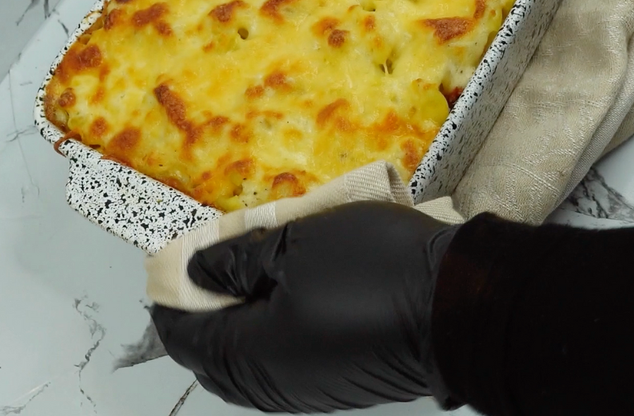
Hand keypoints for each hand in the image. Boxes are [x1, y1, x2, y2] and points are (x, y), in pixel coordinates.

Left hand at [152, 202, 457, 411]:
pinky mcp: (344, 380)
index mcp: (250, 357)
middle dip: (207, 309)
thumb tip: (196, 272)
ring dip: (247, 317)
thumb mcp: (295, 244)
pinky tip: (300, 292)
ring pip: (255, 358)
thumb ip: (235, 260)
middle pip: (215, 354)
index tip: (170, 261)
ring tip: (261, 270)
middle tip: (214, 262)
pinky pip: (291, 359)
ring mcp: (312, 389)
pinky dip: (280, 328)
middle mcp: (274, 386)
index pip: (183, 334)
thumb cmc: (380, 272)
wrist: (464, 303)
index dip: (170, 295)